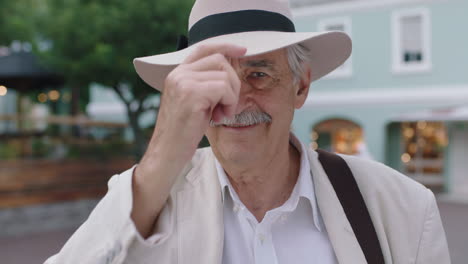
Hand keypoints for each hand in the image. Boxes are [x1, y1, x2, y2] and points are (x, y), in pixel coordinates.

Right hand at [131, 43, 245, 237]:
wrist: (166, 154)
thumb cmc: (182, 133)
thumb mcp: (194, 103)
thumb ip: (204, 85)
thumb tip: (228, 70)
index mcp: (177, 73)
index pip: (204, 48)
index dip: (225, 46)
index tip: (243, 50)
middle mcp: (178, 74)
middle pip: (220, 60)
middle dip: (232, 82)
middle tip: (226, 105)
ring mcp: (183, 82)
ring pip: (224, 75)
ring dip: (231, 96)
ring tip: (221, 113)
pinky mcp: (190, 94)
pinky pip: (223, 88)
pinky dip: (228, 103)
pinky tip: (219, 117)